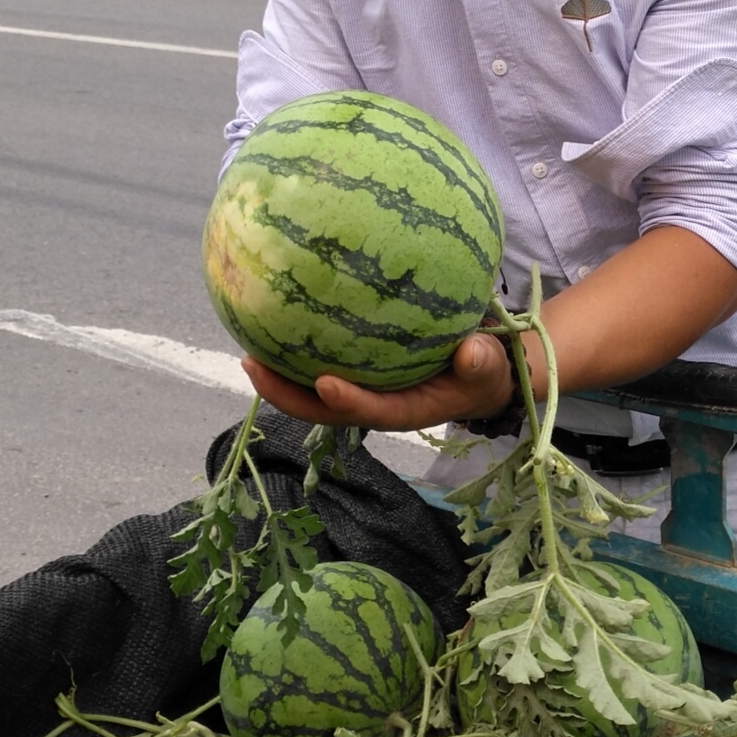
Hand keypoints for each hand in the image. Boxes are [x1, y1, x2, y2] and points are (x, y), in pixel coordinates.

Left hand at [241, 332, 517, 432]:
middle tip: (253, 365)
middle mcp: (375, 405)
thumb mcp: (489, 369)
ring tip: (247, 350)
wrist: (479, 373)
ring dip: (279, 377)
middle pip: (323, 409)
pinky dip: (294, 354)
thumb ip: (481, 362)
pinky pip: (318, 367)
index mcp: (406, 410)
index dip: (348, 402)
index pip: (372, 411)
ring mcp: (362, 391)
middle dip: (286, 394)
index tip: (325, 382)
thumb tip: (472, 352)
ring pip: (312, 393)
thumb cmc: (483, 372)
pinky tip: (272, 326)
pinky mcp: (357, 375)